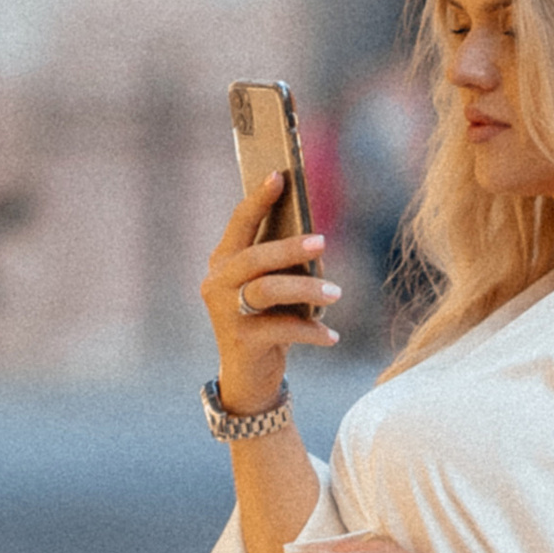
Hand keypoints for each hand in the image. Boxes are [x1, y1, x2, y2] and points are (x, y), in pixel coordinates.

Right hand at [203, 174, 335, 411]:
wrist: (249, 377)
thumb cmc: (267, 320)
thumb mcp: (273, 286)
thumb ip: (283, 263)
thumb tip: (315, 244)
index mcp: (223, 262)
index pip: (239, 223)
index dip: (258, 199)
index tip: (279, 175)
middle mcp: (217, 284)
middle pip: (253, 257)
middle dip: (288, 247)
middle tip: (322, 240)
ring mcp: (225, 313)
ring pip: (267, 290)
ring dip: (306, 288)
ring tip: (336, 292)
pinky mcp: (241, 341)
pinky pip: (282, 329)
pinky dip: (312, 331)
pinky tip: (332, 337)